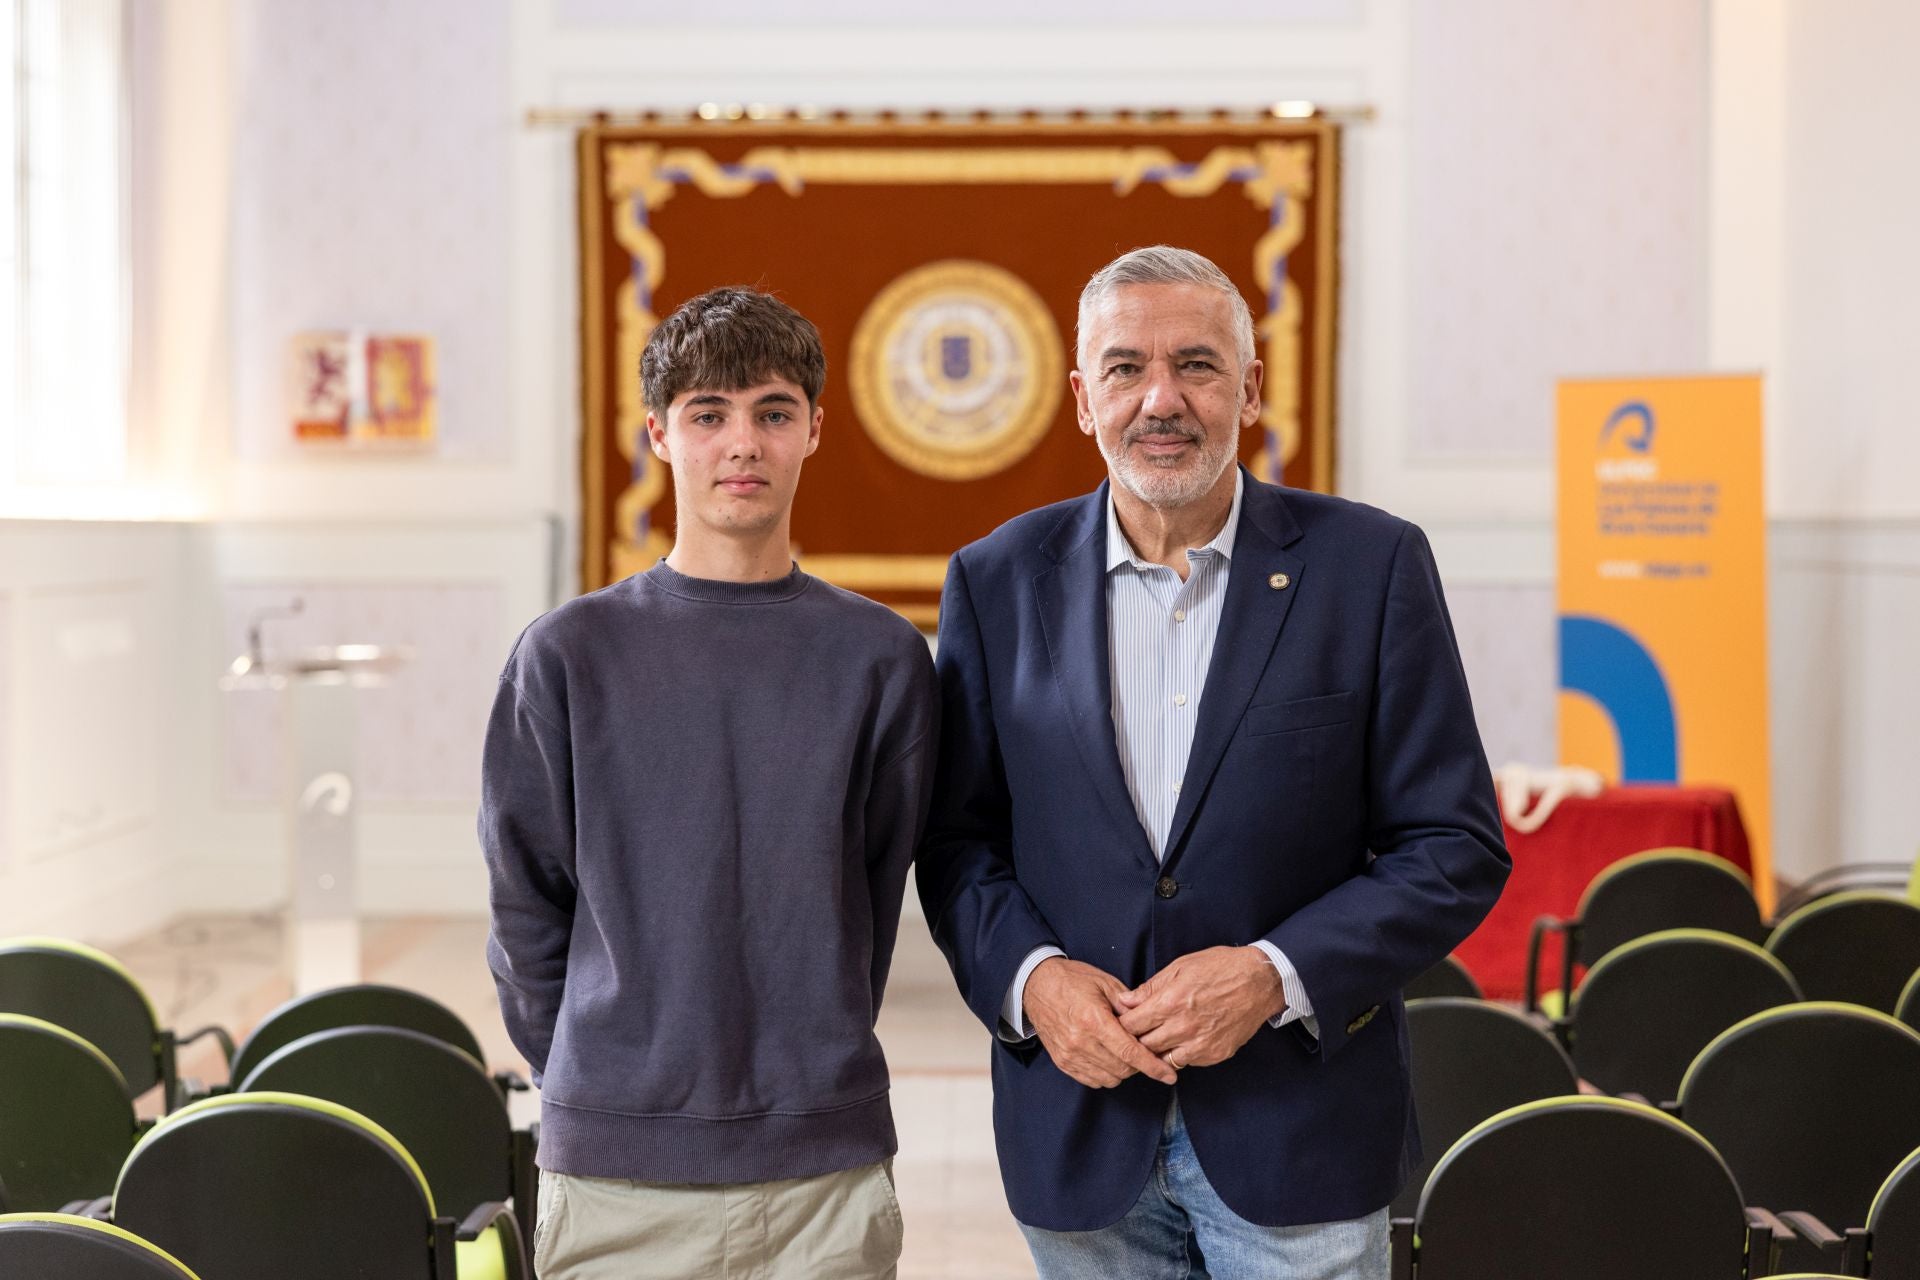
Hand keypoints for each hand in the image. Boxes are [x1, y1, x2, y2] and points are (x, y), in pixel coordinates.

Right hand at [1024, 957, 1178, 1088]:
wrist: (1036, 985)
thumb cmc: (1072, 980)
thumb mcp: (1105, 983)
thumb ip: (1128, 1005)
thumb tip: (1149, 1022)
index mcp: (1094, 1020)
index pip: (1130, 1052)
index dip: (1153, 1067)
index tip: (1169, 1076)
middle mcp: (1080, 1041)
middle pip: (1123, 1069)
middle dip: (1139, 1065)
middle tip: (1143, 1050)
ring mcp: (1069, 1054)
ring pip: (1109, 1078)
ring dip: (1123, 1070)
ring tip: (1123, 1052)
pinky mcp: (1062, 1062)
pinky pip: (1092, 1080)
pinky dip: (1106, 1074)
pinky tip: (1108, 1058)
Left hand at [1116, 946, 1285, 1069]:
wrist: (1260, 981)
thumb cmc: (1220, 968)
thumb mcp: (1180, 967)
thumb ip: (1150, 988)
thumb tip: (1125, 1001)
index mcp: (1170, 1002)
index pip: (1131, 1025)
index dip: (1121, 1024)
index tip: (1119, 1022)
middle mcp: (1182, 1027)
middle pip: (1143, 1045)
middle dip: (1134, 1040)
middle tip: (1131, 1035)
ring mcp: (1199, 1044)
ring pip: (1161, 1059)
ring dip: (1154, 1051)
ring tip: (1153, 1040)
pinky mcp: (1214, 1054)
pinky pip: (1185, 1062)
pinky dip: (1177, 1054)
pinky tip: (1178, 1041)